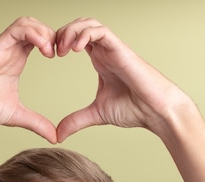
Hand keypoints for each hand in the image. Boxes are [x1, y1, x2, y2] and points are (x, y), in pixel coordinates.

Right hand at [0, 17, 57, 142]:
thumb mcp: (17, 116)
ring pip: (27, 22)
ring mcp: (2, 47)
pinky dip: (34, 34)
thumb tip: (55, 138)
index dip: (56, 43)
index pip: (40, 39)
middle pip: (36, 25)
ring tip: (53, 51)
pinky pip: (17, 29)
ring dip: (45, 32)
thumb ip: (37, 123)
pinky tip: (44, 50)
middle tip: (64, 52)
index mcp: (17, 60)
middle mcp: (10, 50)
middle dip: (54, 34)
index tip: (66, 59)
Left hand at [54, 18, 189, 141]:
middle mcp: (106, 50)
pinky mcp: (121, 49)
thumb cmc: (134, 109)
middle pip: (79, 26)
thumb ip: (76, 121)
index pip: (76, 39)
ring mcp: (114, 48)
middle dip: (61, 33)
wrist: (156, 111)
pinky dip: (85, 35)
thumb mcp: (96, 114)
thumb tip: (58, 135)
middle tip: (51, 52)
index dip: (59, 42)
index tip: (49, 57)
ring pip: (88, 23)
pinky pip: (100, 31)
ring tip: (61, 49)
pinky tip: (75, 49)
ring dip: (70, 31)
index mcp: (100, 59)